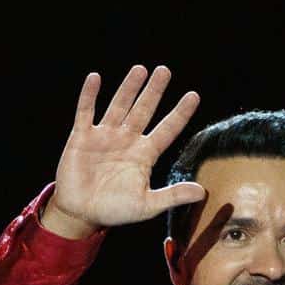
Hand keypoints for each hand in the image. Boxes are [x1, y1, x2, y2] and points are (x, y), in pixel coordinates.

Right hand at [40, 65, 205, 239]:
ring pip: (119, 106)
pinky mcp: (82, 137)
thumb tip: (202, 192)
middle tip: (165, 71)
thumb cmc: (115, 210)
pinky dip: (89, 95)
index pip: (167, 129)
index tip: (193, 95)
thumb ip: (173, 196)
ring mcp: (105, 136)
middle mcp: (127, 140)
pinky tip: (95, 78)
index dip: (180, 113)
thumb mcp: (147, 205)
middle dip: (154, 91)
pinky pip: (86, 112)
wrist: (81, 214)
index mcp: (144, 155)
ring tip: (140, 69)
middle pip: (144, 110)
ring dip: (129, 88)